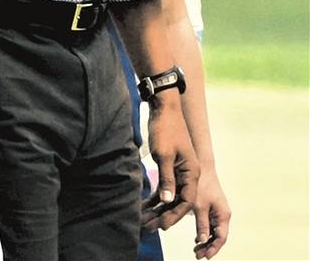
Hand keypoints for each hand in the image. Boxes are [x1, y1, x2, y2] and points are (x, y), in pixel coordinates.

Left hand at [142, 99, 199, 232]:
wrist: (163, 107)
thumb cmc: (165, 129)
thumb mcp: (164, 155)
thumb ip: (166, 178)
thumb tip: (166, 201)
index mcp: (192, 173)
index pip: (185, 201)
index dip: (173, 215)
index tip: (161, 226)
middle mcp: (188, 174)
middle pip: (177, 201)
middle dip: (163, 215)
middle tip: (147, 228)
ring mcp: (178, 170)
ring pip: (169, 195)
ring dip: (156, 208)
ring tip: (142, 220)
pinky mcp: (168, 165)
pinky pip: (163, 185)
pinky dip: (154, 196)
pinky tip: (142, 205)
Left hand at [191, 166, 230, 258]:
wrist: (200, 165)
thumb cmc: (201, 184)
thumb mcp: (199, 206)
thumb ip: (202, 224)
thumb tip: (203, 241)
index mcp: (223, 214)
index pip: (220, 237)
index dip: (213, 248)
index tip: (204, 256)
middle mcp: (222, 213)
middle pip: (218, 236)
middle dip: (209, 246)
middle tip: (198, 254)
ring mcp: (217, 210)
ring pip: (213, 230)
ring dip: (206, 240)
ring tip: (197, 248)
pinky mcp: (210, 206)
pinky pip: (209, 222)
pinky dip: (204, 230)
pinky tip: (197, 236)